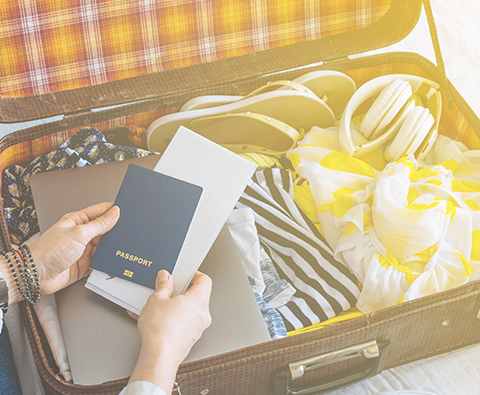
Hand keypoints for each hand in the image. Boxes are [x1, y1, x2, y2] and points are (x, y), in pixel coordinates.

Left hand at [29, 202, 119, 296]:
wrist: (36, 275)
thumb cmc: (49, 251)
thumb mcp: (79, 233)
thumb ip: (100, 224)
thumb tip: (114, 213)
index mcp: (77, 221)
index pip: (100, 211)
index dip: (113, 210)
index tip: (127, 210)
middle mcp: (80, 234)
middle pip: (104, 230)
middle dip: (114, 231)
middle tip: (126, 232)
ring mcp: (82, 250)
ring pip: (104, 246)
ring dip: (110, 248)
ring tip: (119, 248)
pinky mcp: (84, 264)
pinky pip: (100, 262)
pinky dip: (106, 262)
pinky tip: (110, 260)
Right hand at [128, 270, 211, 391]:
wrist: (159, 357)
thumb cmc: (161, 331)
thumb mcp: (156, 300)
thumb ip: (163, 286)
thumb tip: (165, 278)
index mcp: (199, 300)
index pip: (204, 280)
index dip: (194, 274)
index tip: (183, 273)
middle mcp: (202, 314)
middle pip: (196, 295)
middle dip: (180, 290)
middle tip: (167, 288)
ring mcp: (197, 328)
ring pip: (188, 311)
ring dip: (173, 305)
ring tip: (156, 305)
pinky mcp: (189, 339)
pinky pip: (181, 323)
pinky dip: (170, 319)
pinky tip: (153, 319)